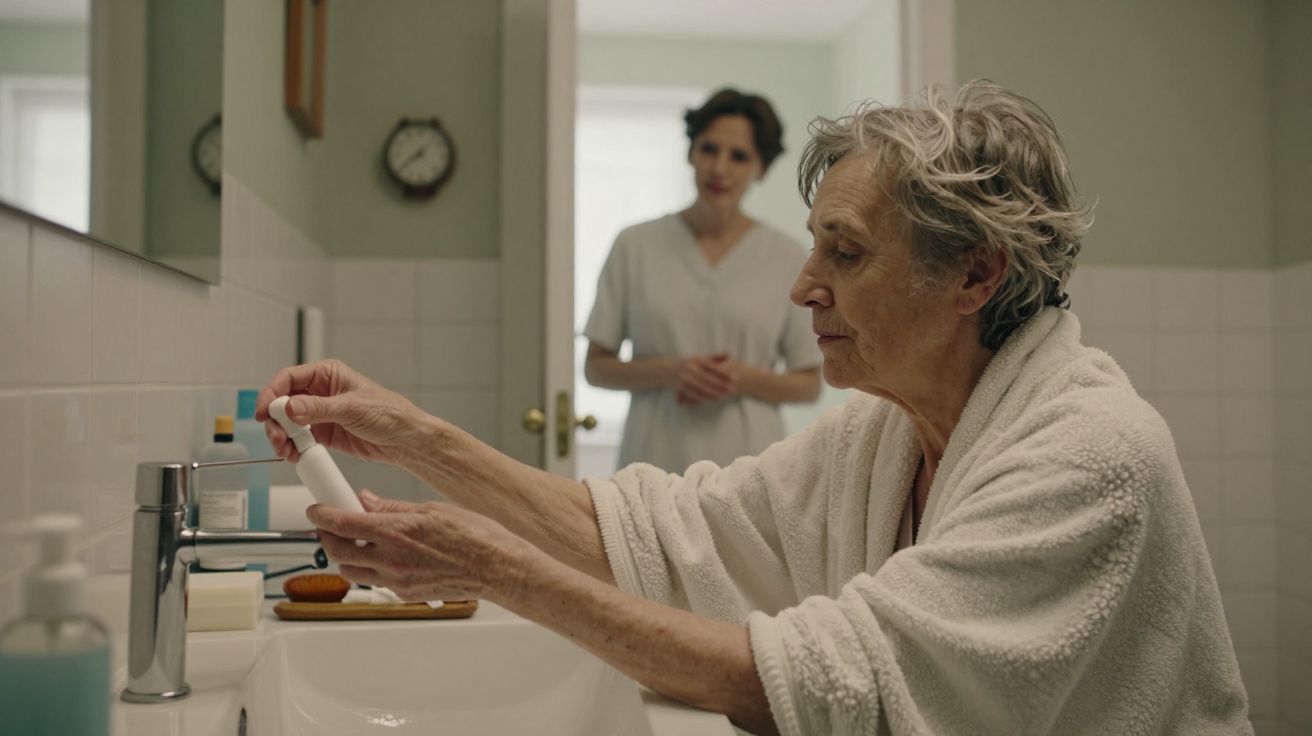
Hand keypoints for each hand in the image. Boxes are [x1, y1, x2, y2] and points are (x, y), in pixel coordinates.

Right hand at [256, 359, 430, 464]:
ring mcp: (320, 414)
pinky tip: (295, 455)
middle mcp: (320, 392)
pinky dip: (292, 447)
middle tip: (277, 437)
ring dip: (282, 436)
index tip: (264, 411)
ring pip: (288, 423)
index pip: (289, 378)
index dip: (272, 393)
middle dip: (275, 420)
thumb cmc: (389, 413)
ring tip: (285, 450)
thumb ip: (318, 408)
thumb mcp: (351, 408)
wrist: (404, 440)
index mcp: (328, 375)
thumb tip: (290, 407)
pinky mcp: (323, 433)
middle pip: (283, 402)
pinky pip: (299, 439)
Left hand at [308, 490, 537, 602]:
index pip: (342, 523)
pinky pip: (375, 582)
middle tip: (329, 525)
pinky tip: (380, 556)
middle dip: (327, 536)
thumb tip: (367, 501)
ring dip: (344, 556)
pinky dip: (369, 569)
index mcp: (397, 530)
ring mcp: (396, 580)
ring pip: (351, 571)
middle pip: (337, 551)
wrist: (496, 568)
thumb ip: (393, 507)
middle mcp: (391, 558)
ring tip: (353, 541)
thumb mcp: (432, 509)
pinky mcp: (405, 594)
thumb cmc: (475, 537)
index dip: (322, 515)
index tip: (317, 509)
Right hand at [674, 353, 732, 405]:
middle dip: (721, 385)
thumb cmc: (686, 363)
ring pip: (702, 388)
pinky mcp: (681, 387)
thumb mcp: (698, 358)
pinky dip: (705, 397)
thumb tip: (728, 354)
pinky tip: (713, 399)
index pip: (713, 367)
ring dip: (715, 393)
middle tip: (732, 389)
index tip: (734, 377)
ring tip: (725, 396)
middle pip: (709, 379)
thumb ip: (714, 357)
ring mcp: (684, 378)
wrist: (665, 370)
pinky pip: (695, 394)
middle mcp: (690, 368)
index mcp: (696, 359)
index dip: (725, 373)